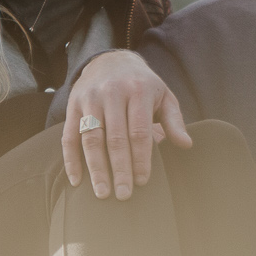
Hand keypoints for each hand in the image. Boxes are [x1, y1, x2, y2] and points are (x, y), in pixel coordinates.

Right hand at [63, 49, 191, 199]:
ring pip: (91, 138)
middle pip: (115, 138)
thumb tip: (185, 145)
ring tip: (102, 193)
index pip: (139, 131)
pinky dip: (71, 160)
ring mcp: (90, 99)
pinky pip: (69, 136)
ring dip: (96, 169)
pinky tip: (77, 180)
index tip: (143, 181)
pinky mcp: (73, 105)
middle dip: (119, 169)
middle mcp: (112, 93)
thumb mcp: (164, 96)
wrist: (111, 60)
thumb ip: (174, 121)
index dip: (141, 158)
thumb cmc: (143, 85)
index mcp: (138, 91)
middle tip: (123, 195)